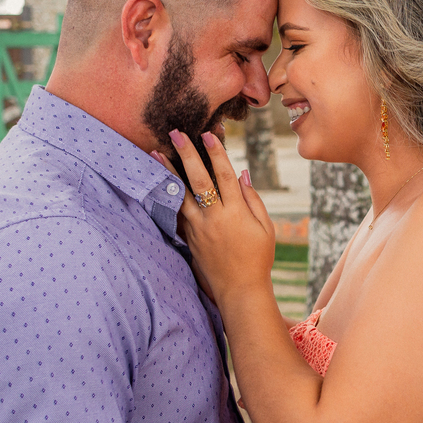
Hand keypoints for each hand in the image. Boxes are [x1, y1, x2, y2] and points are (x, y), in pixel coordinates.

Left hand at [151, 130, 274, 304]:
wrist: (240, 290)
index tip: (209, 134)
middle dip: (187, 154)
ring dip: (169, 171)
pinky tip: (160, 182)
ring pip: (181, 194)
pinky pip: (178, 212)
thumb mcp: (266, 228)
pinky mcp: (190, 238)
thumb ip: (253, 199)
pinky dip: (169, 194)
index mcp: (237, 212)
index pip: (225, 175)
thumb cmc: (258, 258)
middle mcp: (215, 217)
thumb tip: (242, 174)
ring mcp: (199, 228)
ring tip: (157, 152)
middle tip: (176, 133)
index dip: (217, 153)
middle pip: (199, 179)